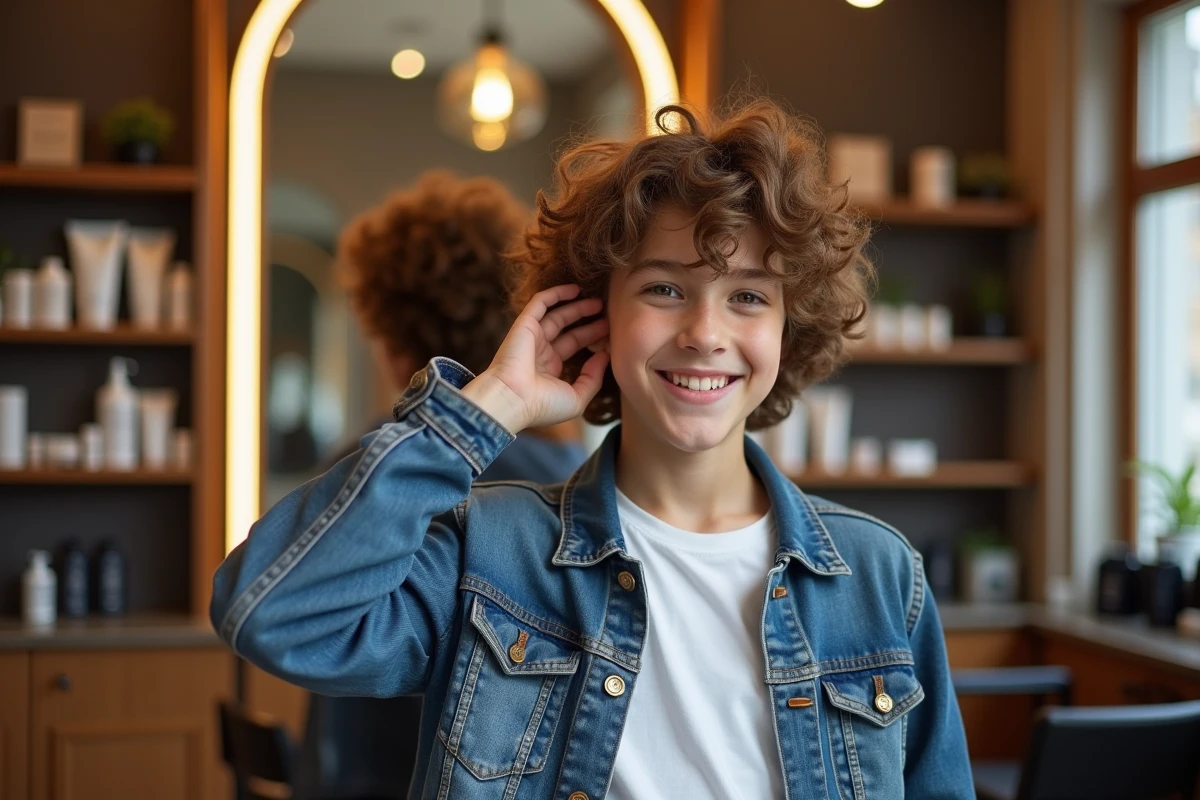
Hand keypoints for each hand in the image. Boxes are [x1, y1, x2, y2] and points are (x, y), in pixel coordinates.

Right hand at [461, 285, 609, 432]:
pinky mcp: (524, 324)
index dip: (593, 338)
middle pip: (569, 330)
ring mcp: (531, 337)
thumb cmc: (543, 405)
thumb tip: (605, 356)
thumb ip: (593, 378)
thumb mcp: (576, 398)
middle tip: (608, 314)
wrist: (513, 400)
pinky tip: (575, 289)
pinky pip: (540, 303)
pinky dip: (556, 293)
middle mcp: (540, 351)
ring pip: (557, 314)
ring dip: (577, 306)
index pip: (574, 346)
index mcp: (550, 369)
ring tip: (599, 302)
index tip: (612, 333)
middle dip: (588, 321)